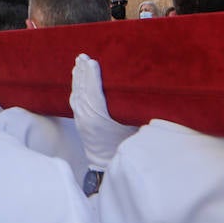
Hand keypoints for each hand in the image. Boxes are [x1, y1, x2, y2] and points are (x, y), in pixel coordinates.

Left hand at [70, 54, 135, 170]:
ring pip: (76, 93)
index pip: (93, 92)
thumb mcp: (134, 130)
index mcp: (98, 118)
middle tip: (82, 56)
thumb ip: (135, 113)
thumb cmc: (125, 147)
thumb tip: (149, 96)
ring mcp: (80, 119)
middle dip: (82, 71)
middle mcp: (86, 117)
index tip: (92, 61)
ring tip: (78, 62)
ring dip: (77, 77)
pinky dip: (75, 87)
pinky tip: (76, 79)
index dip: (92, 75)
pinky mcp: (78, 121)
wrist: (107, 166)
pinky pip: (74, 100)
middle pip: (82, 89)